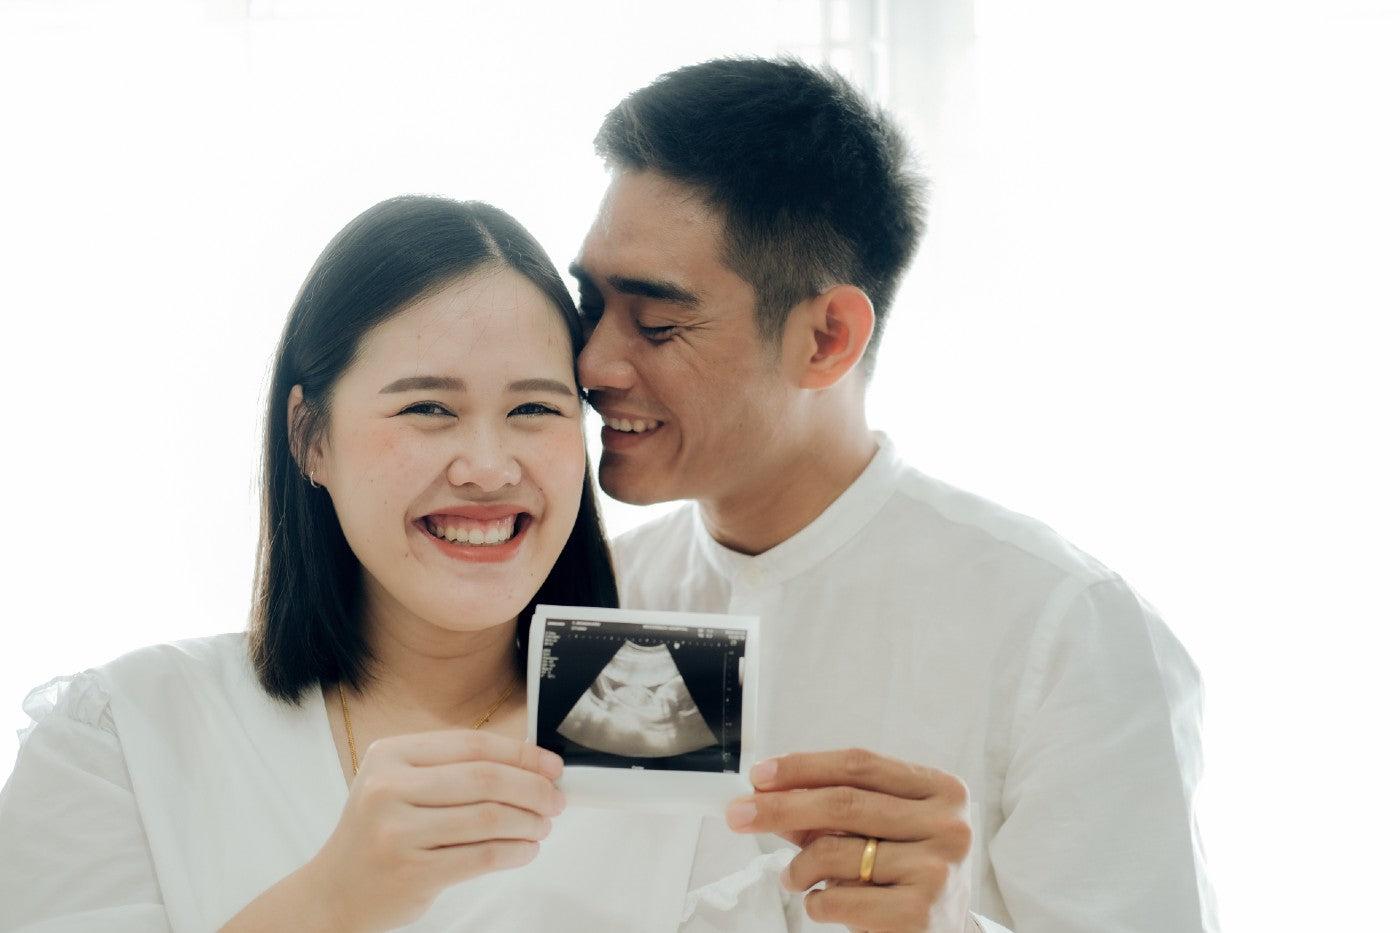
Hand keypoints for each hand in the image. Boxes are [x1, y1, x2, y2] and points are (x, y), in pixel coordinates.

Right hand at [306, 729, 565, 932]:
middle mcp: (389, 788)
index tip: (552, 765)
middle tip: (556, 799)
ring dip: (528, 822)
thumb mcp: (398, 783)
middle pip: (485, 779)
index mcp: (390, 754)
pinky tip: (526, 850)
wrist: (334, 891)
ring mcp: (398, 832)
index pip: (472, 745)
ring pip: (489, 819)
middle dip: (533, 788)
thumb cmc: (378, 832)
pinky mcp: (412, 872)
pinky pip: (482, 857)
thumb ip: (451, 769)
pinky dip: (515, 852)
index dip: (521, 754)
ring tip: (543, 826)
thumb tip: (529, 764)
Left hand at [725, 748, 971, 932]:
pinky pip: (838, 899)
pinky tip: (822, 903)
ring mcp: (937, 870)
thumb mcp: (879, 830)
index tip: (759, 775)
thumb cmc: (909, 872)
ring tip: (793, 878)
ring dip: (798, 867)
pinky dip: (815, 902)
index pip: (859, 765)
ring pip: (835, 852)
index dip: (803, 766)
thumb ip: (829, 810)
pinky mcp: (920, 914)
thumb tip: (765, 792)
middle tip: (739, 813)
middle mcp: (948, 825)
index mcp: (942, 790)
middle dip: (780, 807)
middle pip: (843, 803)